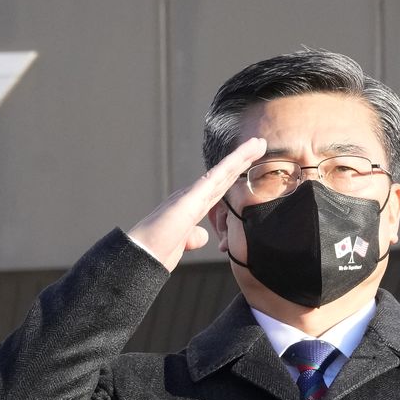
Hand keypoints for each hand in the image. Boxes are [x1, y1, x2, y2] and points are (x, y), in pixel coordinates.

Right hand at [125, 136, 266, 271]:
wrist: (140, 256)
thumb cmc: (155, 252)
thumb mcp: (181, 244)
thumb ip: (192, 237)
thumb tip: (203, 237)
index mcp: (189, 207)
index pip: (218, 189)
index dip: (234, 176)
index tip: (249, 165)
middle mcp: (190, 196)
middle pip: (223, 176)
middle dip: (242, 161)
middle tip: (259, 145)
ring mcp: (190, 195)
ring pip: (222, 172)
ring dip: (241, 156)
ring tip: (258, 143)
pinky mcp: (191, 197)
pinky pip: (216, 176)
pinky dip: (231, 164)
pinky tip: (244, 154)